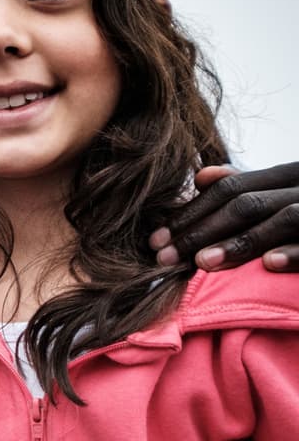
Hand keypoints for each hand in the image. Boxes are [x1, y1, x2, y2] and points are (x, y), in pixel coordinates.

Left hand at [151, 162, 298, 270]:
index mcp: (286, 176)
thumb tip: (200, 176)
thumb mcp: (276, 194)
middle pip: (248, 205)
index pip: (229, 189)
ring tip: (202, 262)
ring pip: (282, 219)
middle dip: (202, 231)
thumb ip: (242, 187)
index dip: (190, 214)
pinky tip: (268, 264)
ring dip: (239, 242)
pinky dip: (293, 252)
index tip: (156, 240)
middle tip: (166, 257)